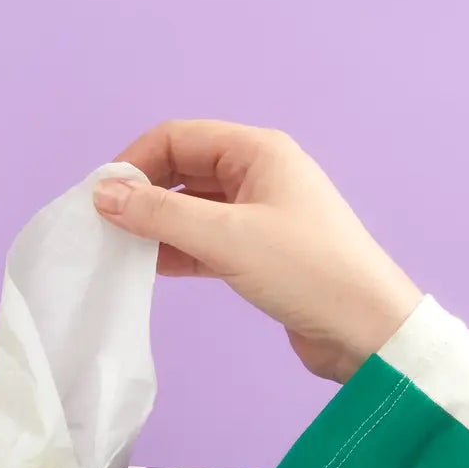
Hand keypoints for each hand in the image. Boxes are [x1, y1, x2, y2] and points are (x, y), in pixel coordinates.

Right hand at [94, 120, 422, 382]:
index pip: (179, 137)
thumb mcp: (227, 237)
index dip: (136, 162)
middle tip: (104, 226)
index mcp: (258, 151)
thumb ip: (160, 215)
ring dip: (157, 225)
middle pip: (183, 169)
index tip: (101, 198)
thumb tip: (103, 194)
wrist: (367, 330)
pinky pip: (205, 240)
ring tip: (119, 250)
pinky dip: (177, 250)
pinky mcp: (259, 252)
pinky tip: (149, 269)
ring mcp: (260, 214)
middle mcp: (259, 173)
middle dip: (143, 193)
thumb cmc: (306, 270)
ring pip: (192, 208)